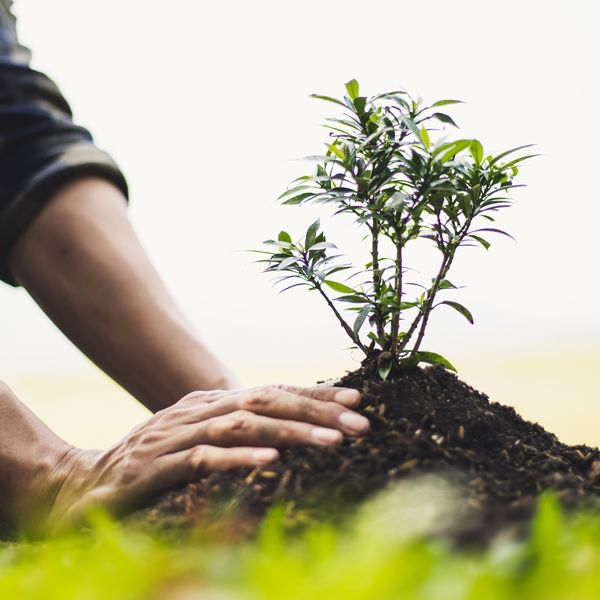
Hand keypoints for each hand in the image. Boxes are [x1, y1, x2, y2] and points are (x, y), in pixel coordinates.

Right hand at [47, 384, 367, 530]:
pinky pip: (203, 459)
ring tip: (334, 443)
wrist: (84, 485)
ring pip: (243, 425)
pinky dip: (237, 457)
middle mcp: (198, 411)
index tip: (356, 400)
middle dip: (316, 410)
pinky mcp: (157, 467)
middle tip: (360, 423)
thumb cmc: (150, 463)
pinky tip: (270, 459)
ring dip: (291, 432)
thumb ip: (234, 428)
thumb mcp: (196, 438)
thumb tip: (281, 428)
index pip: (271, 392)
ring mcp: (177, 435)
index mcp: (210, 403)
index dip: (314, 394)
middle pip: (266, 402)